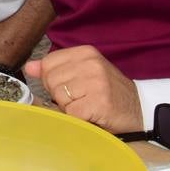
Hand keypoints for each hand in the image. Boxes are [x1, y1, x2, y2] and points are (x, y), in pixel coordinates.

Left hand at [24, 45, 141, 132]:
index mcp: (85, 52)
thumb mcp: (83, 72)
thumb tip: (29, 67)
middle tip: (80, 99)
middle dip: (60, 95)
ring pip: (59, 96)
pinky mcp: (99, 102)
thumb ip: (55, 68)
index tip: (70, 87)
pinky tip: (91, 114)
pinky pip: (71, 112)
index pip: (49, 63)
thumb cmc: (108, 91)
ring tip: (86, 105)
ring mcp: (96, 83)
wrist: (140, 108)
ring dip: (69, 107)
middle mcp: (91, 64)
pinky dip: (77, 118)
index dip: (53, 80)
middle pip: (51, 80)